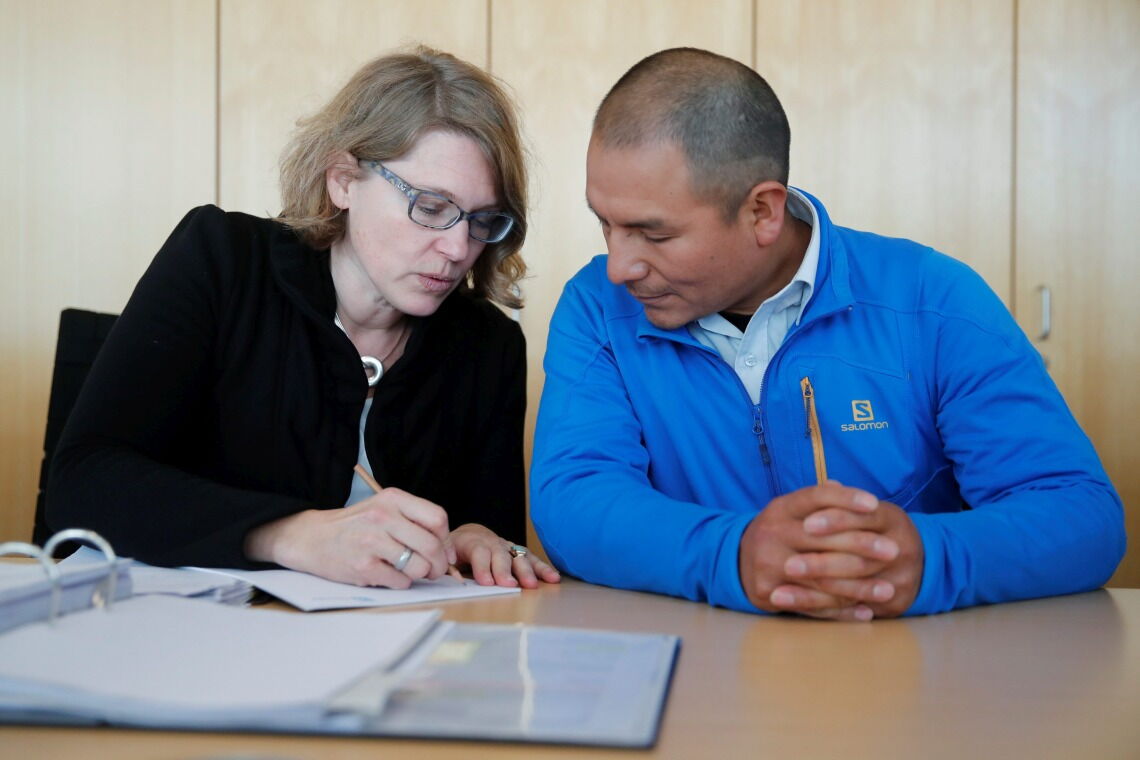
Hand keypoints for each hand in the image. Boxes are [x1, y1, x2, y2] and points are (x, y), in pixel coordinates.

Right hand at [243, 487, 454, 587]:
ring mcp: (371, 542)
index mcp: (392, 499)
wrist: (311, 538)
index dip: (446, 539)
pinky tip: (389, 576)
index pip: (437, 518)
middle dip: (439, 564)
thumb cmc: (355, 526)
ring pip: (419, 566)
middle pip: (431, 545)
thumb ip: (414, 521)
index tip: (445, 551)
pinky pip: (400, 581)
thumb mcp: (383, 508)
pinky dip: (400, 583)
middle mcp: (382, 517)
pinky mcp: (363, 566)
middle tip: (434, 570)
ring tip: (411, 572)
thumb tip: (448, 551)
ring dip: (420, 575)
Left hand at [448, 523, 561, 588]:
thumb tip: (456, 579)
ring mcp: (506, 546)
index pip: (479, 552)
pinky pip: (531, 558)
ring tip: (532, 585)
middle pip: (500, 554)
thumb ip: (449, 568)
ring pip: (518, 555)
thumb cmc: (454, 550)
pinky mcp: (517, 551)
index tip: (487, 582)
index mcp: (470, 541)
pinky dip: (542, 568)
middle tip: (509, 584)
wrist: (468, 535)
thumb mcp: (445, 557)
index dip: (483, 567)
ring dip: (526, 570)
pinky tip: (553, 578)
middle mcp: (491, 541)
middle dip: (505, 570)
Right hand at [739, 482, 899, 620]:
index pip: (815, 497)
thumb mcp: (791, 511)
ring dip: (858, 587)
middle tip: (894, 551)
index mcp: (780, 508)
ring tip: (888, 590)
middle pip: (822, 539)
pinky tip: (865, 612)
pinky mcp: (767, 592)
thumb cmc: (779, 533)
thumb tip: (843, 485)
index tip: (874, 504)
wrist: (738, 562)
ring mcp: (767, 563)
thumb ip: (819, 500)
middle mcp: (772, 533)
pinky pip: (810, 605)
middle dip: (862, 545)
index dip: (845, 499)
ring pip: (820, 578)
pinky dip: (840, 611)